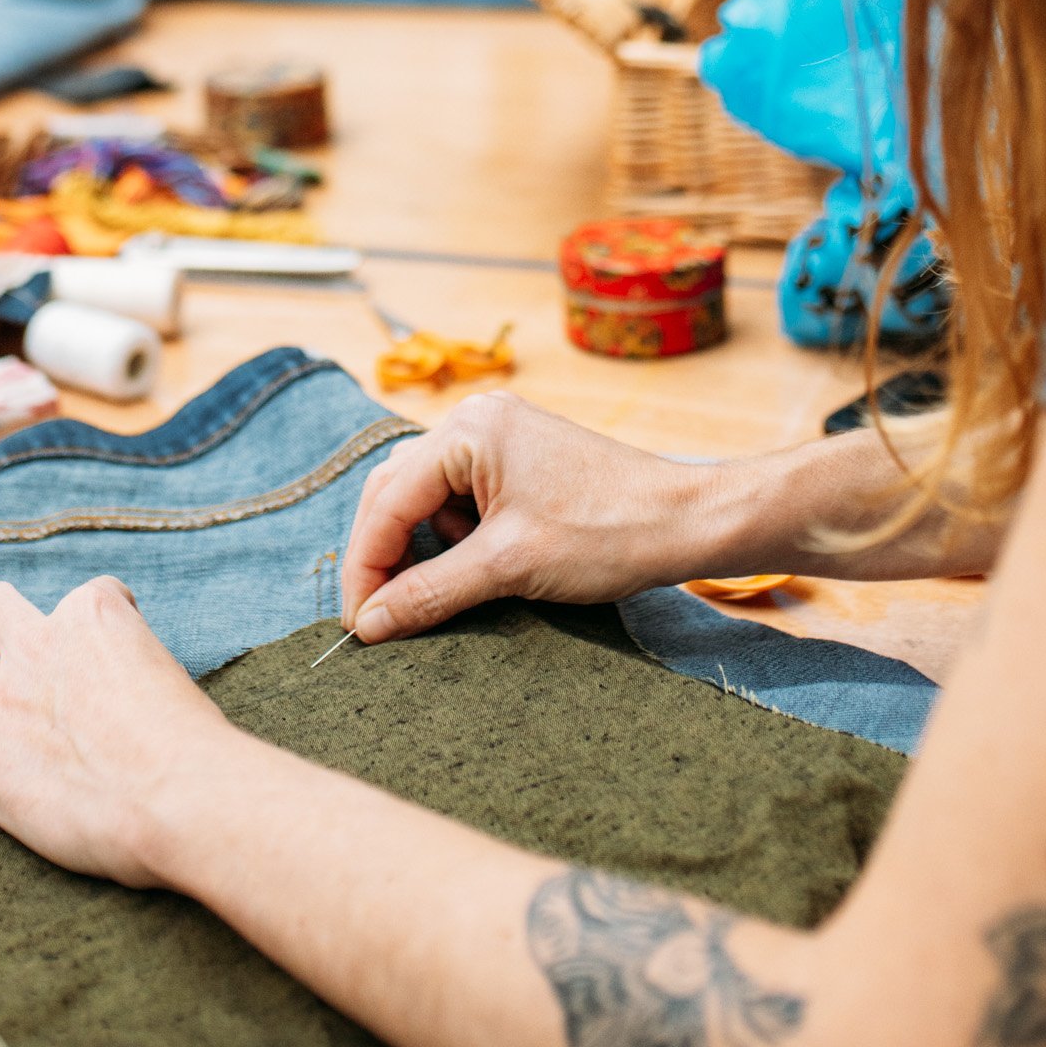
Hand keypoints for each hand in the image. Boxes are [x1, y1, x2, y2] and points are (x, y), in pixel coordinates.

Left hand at [0, 576, 233, 886]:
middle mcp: (37, 645)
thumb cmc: (192, 745)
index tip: (115, 658)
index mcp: (92, 614)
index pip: (90, 595)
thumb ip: (135, 667)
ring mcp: (2, 705)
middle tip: (26, 662)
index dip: (103, 625)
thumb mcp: (171, 674)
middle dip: (3, 626)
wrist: (179, 797)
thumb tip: (127, 694)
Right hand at [340, 391, 708, 640]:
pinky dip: (456, 543)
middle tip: (377, 620)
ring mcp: (500, 439)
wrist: (688, 522)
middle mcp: (476, 421)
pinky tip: (472, 575)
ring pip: (427, 501)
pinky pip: (462, 502)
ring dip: (422, 552)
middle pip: (398, 493)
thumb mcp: (509, 567)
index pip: (386, 500)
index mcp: (468, 429)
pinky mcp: (520, 464)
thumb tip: (368, 624)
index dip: (365, 566)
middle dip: (385, 558)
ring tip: (436, 597)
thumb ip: (430, 592)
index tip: (357, 625)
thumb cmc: (609, 532)